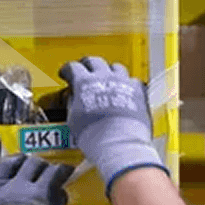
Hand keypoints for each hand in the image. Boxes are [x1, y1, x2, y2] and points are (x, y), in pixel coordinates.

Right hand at [0, 133, 73, 204]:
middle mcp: (3, 188)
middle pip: (14, 162)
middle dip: (26, 162)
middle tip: (36, 165)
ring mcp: (23, 187)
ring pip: (36, 164)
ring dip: (45, 167)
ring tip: (55, 170)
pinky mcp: (44, 190)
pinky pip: (56, 173)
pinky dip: (62, 172)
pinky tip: (67, 172)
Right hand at [59, 56, 167, 196]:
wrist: (119, 143)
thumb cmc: (96, 135)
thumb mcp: (73, 119)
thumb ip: (72, 103)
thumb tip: (73, 98)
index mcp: (84, 82)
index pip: (73, 67)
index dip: (68, 69)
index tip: (66, 73)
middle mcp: (104, 77)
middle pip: (95, 61)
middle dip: (87, 64)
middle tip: (84, 69)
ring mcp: (123, 82)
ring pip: (116, 67)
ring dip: (109, 70)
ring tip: (106, 76)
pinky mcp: (138, 90)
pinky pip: (132, 80)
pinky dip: (127, 82)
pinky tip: (125, 88)